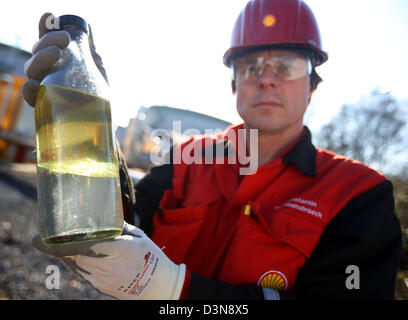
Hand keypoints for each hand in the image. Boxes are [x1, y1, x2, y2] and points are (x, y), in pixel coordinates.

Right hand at [22, 12, 107, 106]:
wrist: (105, 121)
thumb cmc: (99, 94)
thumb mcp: (98, 68)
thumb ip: (90, 48)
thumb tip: (87, 26)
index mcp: (58, 60)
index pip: (46, 40)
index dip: (45, 27)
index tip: (51, 18)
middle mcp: (48, 72)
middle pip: (38, 52)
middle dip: (48, 40)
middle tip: (64, 40)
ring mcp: (45, 88)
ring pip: (32, 69)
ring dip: (40, 58)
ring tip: (56, 53)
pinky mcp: (46, 107)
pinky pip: (30, 97)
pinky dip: (28, 89)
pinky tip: (34, 83)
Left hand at [32, 222, 186, 299]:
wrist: (156, 287)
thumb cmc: (150, 257)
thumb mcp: (138, 236)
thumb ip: (118, 227)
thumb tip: (100, 215)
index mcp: (120, 249)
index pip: (82, 247)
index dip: (58, 244)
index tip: (39, 238)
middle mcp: (107, 266)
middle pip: (71, 256)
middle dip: (55, 246)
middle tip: (45, 234)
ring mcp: (101, 279)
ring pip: (73, 265)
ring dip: (63, 253)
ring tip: (57, 242)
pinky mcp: (99, 286)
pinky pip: (80, 272)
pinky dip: (74, 262)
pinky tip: (75, 254)